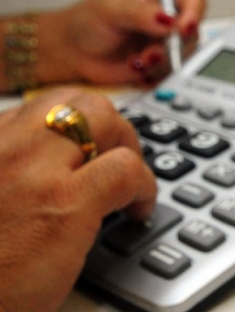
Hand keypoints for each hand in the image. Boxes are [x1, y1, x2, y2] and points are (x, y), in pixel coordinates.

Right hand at [0, 88, 157, 311]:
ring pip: (100, 116)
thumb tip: (53, 177)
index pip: (39, 109)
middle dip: (108, 125)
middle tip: (118, 159)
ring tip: (132, 183)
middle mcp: (0, 144)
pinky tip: (139, 210)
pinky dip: (144, 185)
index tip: (90, 153)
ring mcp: (31, 169)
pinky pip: (125, 169)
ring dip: (127, 146)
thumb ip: (11, 180)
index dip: (76, 129)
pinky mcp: (64, 203)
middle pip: (73, 101)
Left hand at [38, 0, 206, 85]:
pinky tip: (136, 69)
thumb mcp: (113, 9)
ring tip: (138, 61)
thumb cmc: (89, 22)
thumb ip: (142, 14)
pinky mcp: (160, 66)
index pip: (192, 0)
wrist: (75, 53)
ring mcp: (165, 44)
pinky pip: (171, 75)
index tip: (183, 29)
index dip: (194, 14)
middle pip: (192, 34)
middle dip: (173, 47)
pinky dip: (154, 76)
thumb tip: (170, 20)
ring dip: (161, 64)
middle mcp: (167, 20)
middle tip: (151, 52)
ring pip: (183, 57)